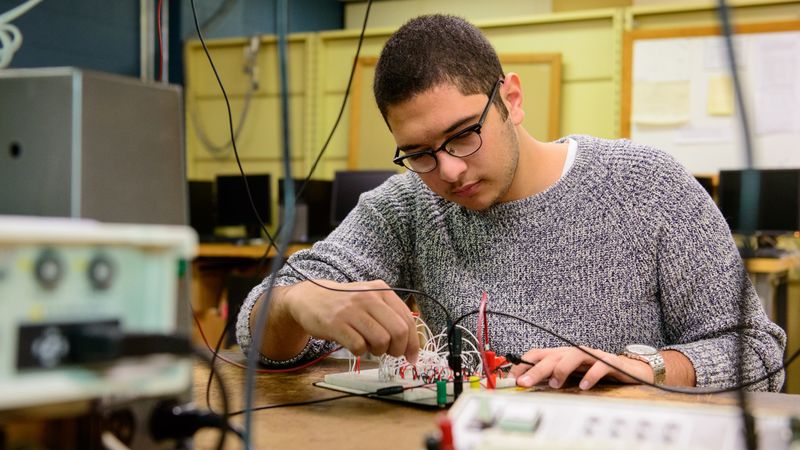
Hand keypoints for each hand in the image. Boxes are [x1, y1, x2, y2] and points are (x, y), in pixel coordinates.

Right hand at [284, 279, 418, 362]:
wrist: (310, 298)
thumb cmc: (346, 304)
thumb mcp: (370, 300)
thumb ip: (391, 316)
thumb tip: (411, 344)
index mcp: (382, 291)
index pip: (408, 320)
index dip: (413, 343)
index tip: (412, 357)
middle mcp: (369, 297)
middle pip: (398, 332)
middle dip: (398, 349)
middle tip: (389, 353)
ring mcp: (352, 310)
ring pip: (381, 341)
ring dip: (378, 351)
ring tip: (369, 347)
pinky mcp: (337, 324)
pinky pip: (359, 347)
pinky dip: (360, 352)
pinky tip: (354, 345)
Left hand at [508, 346, 652, 389]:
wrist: (629, 368)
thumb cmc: (595, 370)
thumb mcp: (570, 374)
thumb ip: (551, 377)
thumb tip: (529, 385)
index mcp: (562, 354)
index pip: (537, 354)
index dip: (523, 364)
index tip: (513, 379)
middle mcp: (575, 352)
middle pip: (552, 357)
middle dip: (535, 369)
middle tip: (524, 383)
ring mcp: (592, 355)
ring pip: (573, 355)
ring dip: (561, 369)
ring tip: (555, 384)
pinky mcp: (610, 362)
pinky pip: (599, 366)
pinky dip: (591, 376)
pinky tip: (584, 386)